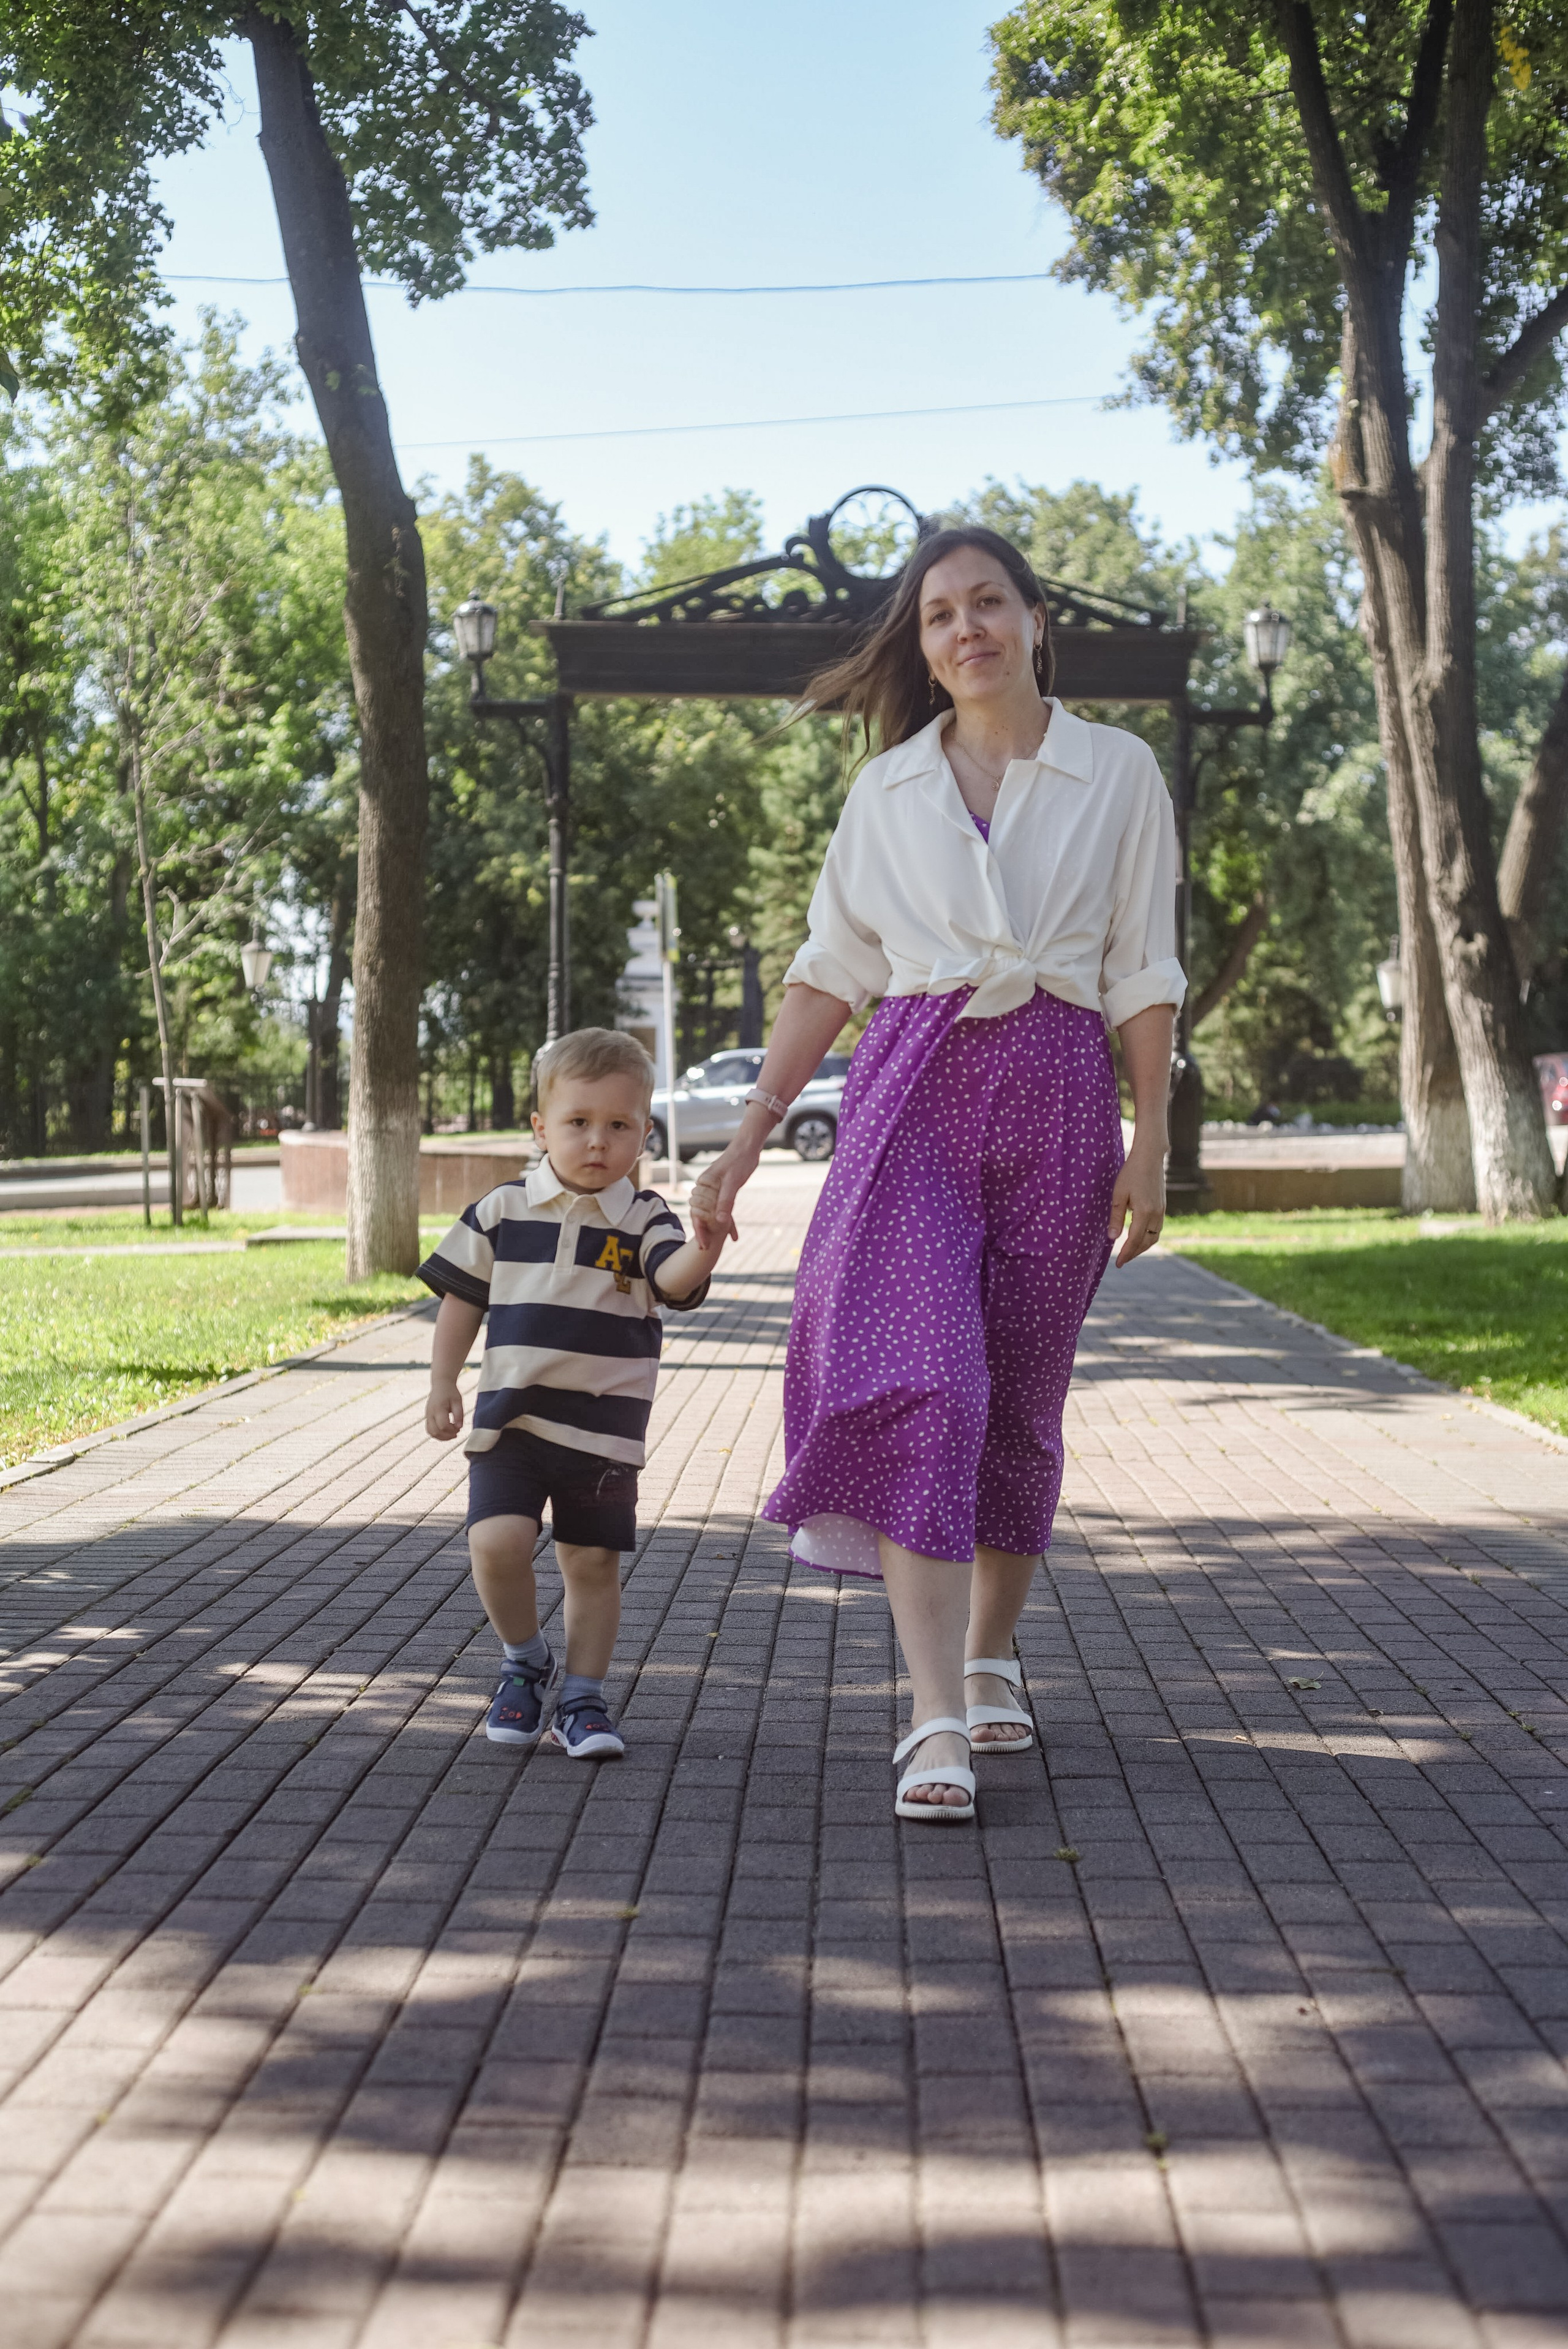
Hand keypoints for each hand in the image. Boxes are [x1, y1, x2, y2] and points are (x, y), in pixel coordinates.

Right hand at [426, 1380, 464, 1440]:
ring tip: (452, 1434)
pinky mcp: (427, 1417)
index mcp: (438, 1408)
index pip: (443, 1425)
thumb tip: (459, 1427)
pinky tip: (446, 1432)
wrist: (441, 1384)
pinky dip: (438, 1434)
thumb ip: (459, 1414)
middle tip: (456, 1433)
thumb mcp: (458, 1401)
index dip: (451, 1430)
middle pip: (435, 1432)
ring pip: (431, 1433)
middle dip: (447, 1436)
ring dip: (442, 1437)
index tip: (459, 1428)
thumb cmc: (451, 1392)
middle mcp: (430, 1413)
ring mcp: (427, 1415)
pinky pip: (430, 1430)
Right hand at [688, 1135, 761, 1248]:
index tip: (702, 1245)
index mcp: (703, 1185)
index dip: (699, 1230)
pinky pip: (724, 1208)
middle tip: (707, 1248)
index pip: (697, 1212)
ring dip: (717, 1228)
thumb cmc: (739, 1161)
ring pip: (713, 1213)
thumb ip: (725, 1201)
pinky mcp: (725, 1190)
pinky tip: (733, 1232)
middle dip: (706, 1232)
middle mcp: (706, 1188)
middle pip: (702, 1215)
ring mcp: (715, 1189)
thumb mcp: (733, 1182)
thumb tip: (720, 1221)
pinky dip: (728, 1220)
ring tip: (721, 1243)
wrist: (748, 1146)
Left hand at [1108, 1139, 1165, 1266]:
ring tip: (1130, 1252)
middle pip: (1146, 1242)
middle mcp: (1156, 1214)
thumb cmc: (1131, 1173)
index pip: (1134, 1240)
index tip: (1118, 1263)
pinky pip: (1157, 1229)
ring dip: (1142, 1247)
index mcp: (1144, 1212)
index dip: (1126, 1253)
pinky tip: (1139, 1238)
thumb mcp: (1118, 1195)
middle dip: (1134, 1253)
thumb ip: (1116, 1217)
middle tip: (1122, 1261)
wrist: (1150, 1157)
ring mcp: (1161, 1211)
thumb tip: (1112, 1238)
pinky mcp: (1162, 1207)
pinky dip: (1148, 1238)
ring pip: (1154, 1237)